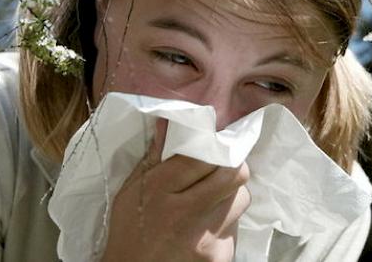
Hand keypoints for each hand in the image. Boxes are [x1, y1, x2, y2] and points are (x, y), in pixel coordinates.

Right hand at [101, 119, 250, 261]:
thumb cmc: (130, 231)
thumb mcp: (131, 191)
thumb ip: (154, 157)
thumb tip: (170, 122)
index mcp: (161, 189)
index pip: (205, 155)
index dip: (216, 146)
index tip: (215, 144)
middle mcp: (187, 212)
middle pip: (234, 174)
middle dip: (232, 166)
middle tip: (222, 167)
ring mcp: (207, 238)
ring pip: (241, 199)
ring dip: (231, 194)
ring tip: (212, 199)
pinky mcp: (220, 257)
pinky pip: (236, 227)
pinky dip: (226, 221)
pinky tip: (206, 226)